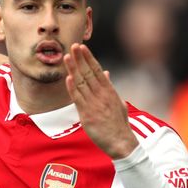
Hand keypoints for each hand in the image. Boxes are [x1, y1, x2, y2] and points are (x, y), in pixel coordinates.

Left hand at [63, 43, 137, 159]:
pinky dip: (72, 88)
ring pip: (81, 83)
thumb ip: (110, 86)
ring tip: (67, 57)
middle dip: (80, 58)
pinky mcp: (87, 114)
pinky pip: (78, 98)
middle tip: (73, 45)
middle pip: (89, 73)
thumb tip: (106, 72)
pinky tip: (68, 78)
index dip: (89, 58)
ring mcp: (94, 104)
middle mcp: (102, 95)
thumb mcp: (118, 102)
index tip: (82, 47)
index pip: (98, 70)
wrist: (121, 142)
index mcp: (109, 91)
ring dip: (73, 69)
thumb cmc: (118, 123)